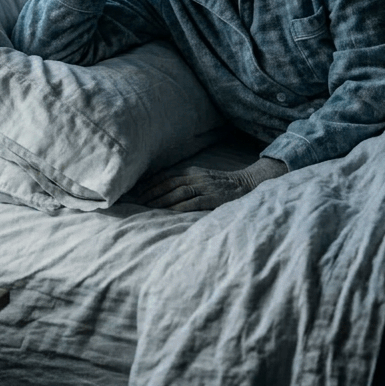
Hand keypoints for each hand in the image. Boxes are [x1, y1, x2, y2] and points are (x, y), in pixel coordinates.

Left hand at [131, 157, 287, 211]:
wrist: (247, 184)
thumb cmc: (221, 185)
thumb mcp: (203, 179)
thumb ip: (187, 183)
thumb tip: (165, 192)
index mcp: (192, 172)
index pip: (166, 177)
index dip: (150, 184)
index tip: (137, 192)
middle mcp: (196, 177)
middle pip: (168, 184)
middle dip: (151, 193)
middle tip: (137, 202)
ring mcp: (205, 187)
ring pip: (178, 192)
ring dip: (161, 200)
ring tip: (148, 208)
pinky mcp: (213, 198)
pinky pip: (193, 202)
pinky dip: (179, 207)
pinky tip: (168, 213)